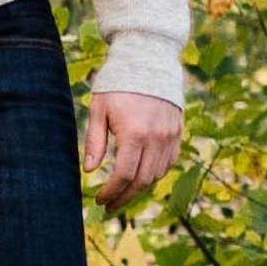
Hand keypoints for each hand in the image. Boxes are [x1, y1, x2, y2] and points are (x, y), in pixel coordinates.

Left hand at [81, 89, 182, 210]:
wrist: (148, 60)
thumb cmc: (117, 84)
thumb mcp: (99, 110)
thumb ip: (95, 142)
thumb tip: (89, 171)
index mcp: (134, 133)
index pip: (124, 175)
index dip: (111, 192)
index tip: (100, 200)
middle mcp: (156, 138)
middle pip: (142, 181)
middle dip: (124, 197)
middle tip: (109, 206)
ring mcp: (170, 136)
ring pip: (156, 175)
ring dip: (139, 188)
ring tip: (121, 193)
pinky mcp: (177, 132)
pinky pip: (168, 163)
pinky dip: (154, 174)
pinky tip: (139, 177)